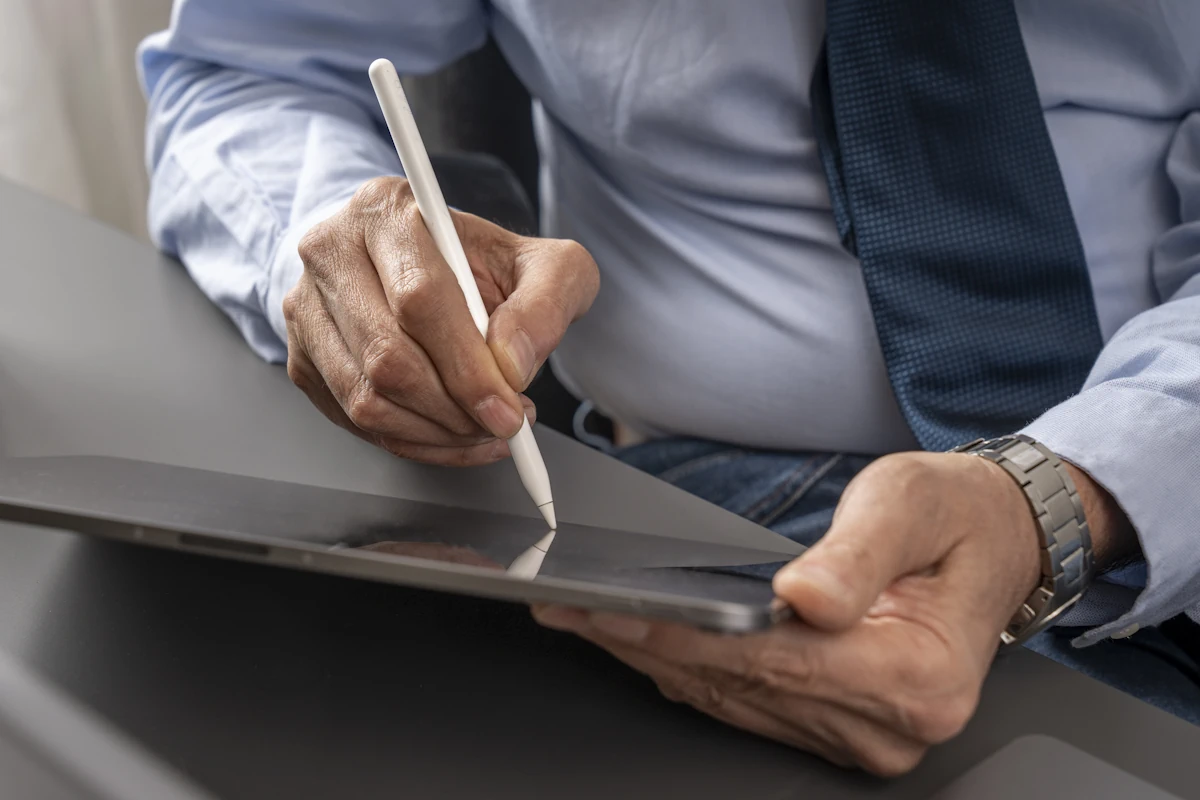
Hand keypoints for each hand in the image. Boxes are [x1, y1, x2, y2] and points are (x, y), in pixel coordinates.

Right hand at [283, 177, 598, 464]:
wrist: (430, 268)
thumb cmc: (480, 265)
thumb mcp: (544, 266)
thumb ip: (545, 304)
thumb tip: (512, 363)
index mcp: (387, 211)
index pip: (419, 299)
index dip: (467, 367)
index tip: (508, 405)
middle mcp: (332, 253)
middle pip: (387, 358)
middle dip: (455, 410)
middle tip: (503, 424)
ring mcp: (307, 309)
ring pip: (366, 399)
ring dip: (436, 432)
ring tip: (483, 427)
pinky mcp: (302, 359)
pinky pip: (353, 422)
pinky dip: (414, 442)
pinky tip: (452, 434)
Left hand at [533, 451, 1136, 775]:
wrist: (993, 541)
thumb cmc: (954, 516)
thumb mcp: (910, 505)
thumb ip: (857, 557)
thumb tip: (805, 599)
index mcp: (918, 675)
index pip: (774, 659)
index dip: (689, 633)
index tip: (617, 608)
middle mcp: (889, 723)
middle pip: (740, 685)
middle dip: (647, 643)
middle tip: (569, 608)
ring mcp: (862, 734)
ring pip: (730, 698)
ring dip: (652, 657)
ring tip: (583, 618)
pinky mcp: (837, 726)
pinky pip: (743, 701)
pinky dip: (685, 668)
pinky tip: (638, 641)